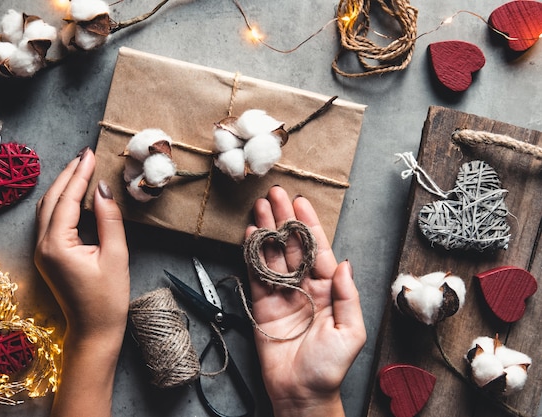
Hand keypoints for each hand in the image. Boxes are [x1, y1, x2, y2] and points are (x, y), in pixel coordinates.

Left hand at [34, 147, 129, 416]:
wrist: (93, 331)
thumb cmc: (107, 299)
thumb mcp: (115, 256)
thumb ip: (109, 219)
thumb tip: (102, 189)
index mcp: (57, 245)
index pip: (67, 199)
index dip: (79, 175)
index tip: (90, 154)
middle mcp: (43, 245)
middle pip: (51, 200)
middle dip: (68, 175)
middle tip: (85, 155)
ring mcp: (42, 251)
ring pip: (47, 209)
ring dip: (62, 187)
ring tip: (80, 169)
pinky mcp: (48, 256)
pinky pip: (49, 220)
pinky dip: (60, 202)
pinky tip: (73, 195)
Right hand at [245, 186, 365, 416]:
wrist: (299, 392)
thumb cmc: (328, 367)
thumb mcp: (350, 333)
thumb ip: (348, 297)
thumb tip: (345, 263)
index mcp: (329, 289)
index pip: (318, 249)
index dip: (308, 225)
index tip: (300, 202)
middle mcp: (305, 286)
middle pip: (293, 245)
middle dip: (284, 218)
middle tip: (274, 194)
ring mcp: (282, 293)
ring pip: (273, 254)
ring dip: (267, 230)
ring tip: (259, 206)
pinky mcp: (262, 304)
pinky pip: (256, 274)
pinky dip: (252, 253)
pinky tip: (251, 235)